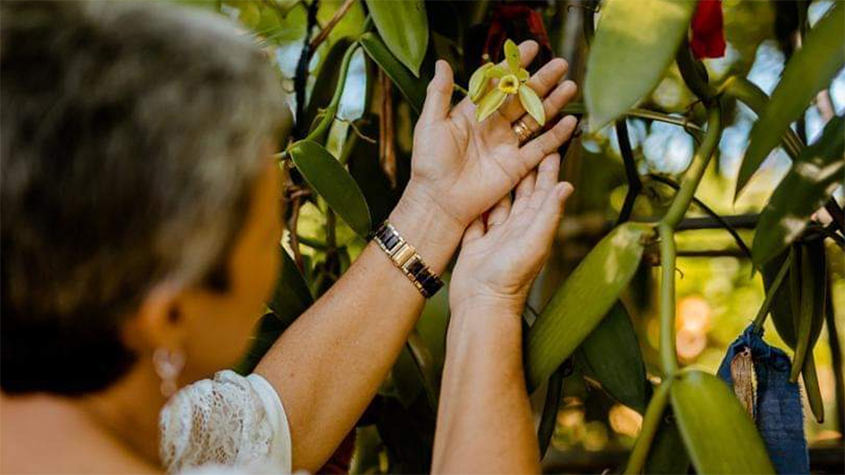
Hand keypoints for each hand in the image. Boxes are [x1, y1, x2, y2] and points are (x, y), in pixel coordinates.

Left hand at [403, 41, 577, 231]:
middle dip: (542, 80)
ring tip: (570, 87)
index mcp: (473, 112)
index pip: (498, 83)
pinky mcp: (516, 166)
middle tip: (561, 64)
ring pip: (535, 119)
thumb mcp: (430, 123)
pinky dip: (556, 135)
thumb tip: (442, 62)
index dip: (515, 66)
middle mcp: (493, 126)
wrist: (438, 200)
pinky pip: (540, 148)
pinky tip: (570, 121)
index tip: (532, 48)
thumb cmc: (429, 163)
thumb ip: (439, 93)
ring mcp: (506, 145)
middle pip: (522, 98)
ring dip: (553, 103)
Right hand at [449, 154, 572, 315]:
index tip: (553, 146)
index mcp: (534, 226)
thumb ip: (549, 214)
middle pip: (524, 192)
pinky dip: (478, 203)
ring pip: (501, 202)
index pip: (545, 191)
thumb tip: (568, 186)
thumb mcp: (534, 242)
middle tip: (528, 145)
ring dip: (503, 182)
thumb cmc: (510, 278)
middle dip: (527, 169)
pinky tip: (476, 187)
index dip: (549, 169)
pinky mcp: (475, 242)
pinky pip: (477, 217)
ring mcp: (496, 235)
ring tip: (502, 159)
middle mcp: (517, 228)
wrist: (480, 303)